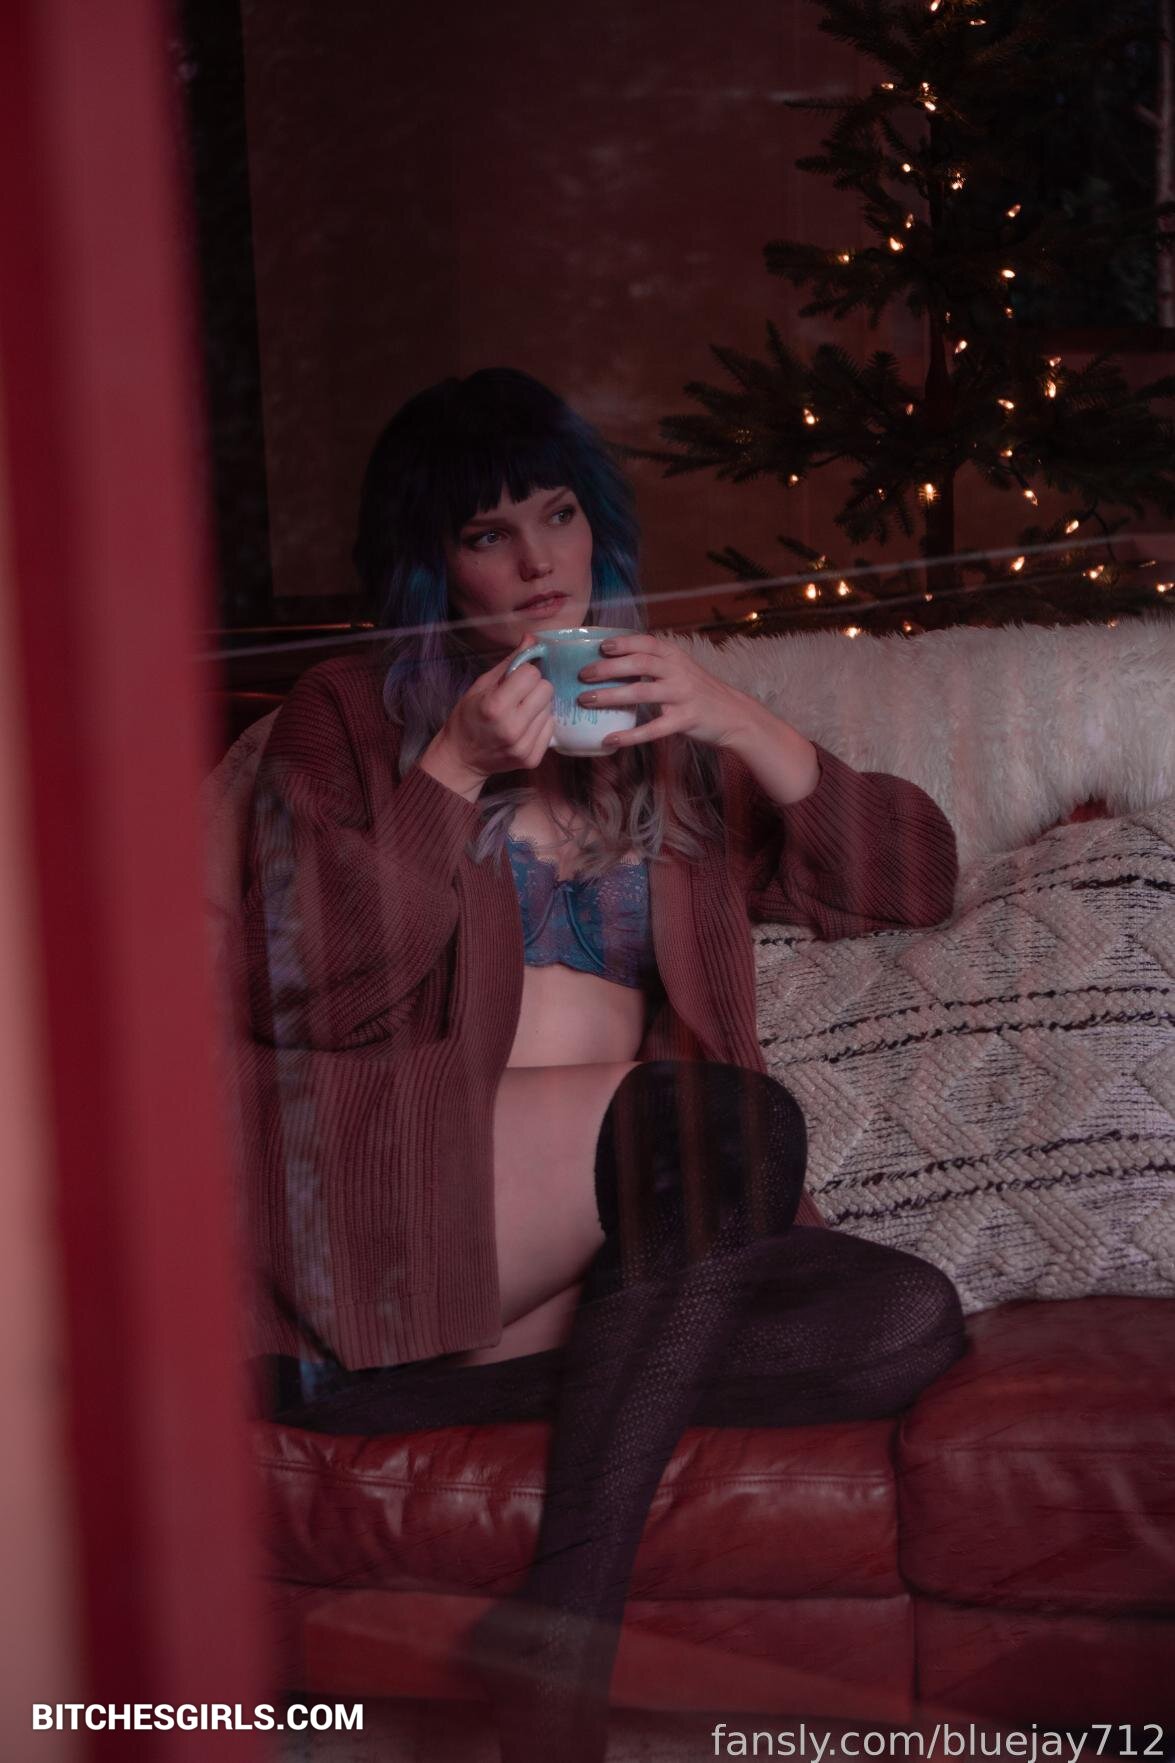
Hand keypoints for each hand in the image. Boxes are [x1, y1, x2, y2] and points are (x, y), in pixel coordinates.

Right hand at [437, 631, 555, 777]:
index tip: (513, 680)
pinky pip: (550, 728)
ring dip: (538, 706)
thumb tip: (533, 639)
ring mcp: (523, 746)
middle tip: (519, 695)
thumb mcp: (481, 685)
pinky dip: (540, 723)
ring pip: (550, 709)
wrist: (462, 758)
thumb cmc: (468, 717)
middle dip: (534, 687)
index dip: (524, 673)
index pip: (531, 674)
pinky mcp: (531, 759)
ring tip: (519, 712)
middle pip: (546, 690)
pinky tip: (524, 727)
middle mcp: (511, 728)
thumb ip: (510, 662)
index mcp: (495, 706)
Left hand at [576, 633, 763, 749]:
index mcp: (675, 657)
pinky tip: (609, 739)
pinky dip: (629, 735)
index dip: (623, 643)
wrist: (735, 715)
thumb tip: (614, 663)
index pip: (647, 642)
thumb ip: (655, 664)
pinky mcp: (685, 720)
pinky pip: (653, 728)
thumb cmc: (700, 692)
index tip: (600, 647)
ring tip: (586, 701)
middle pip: (639, 663)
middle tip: (583, 675)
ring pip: (641, 693)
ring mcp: (682, 696)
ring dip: (611, 696)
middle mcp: (678, 672)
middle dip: (608, 668)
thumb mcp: (681, 669)